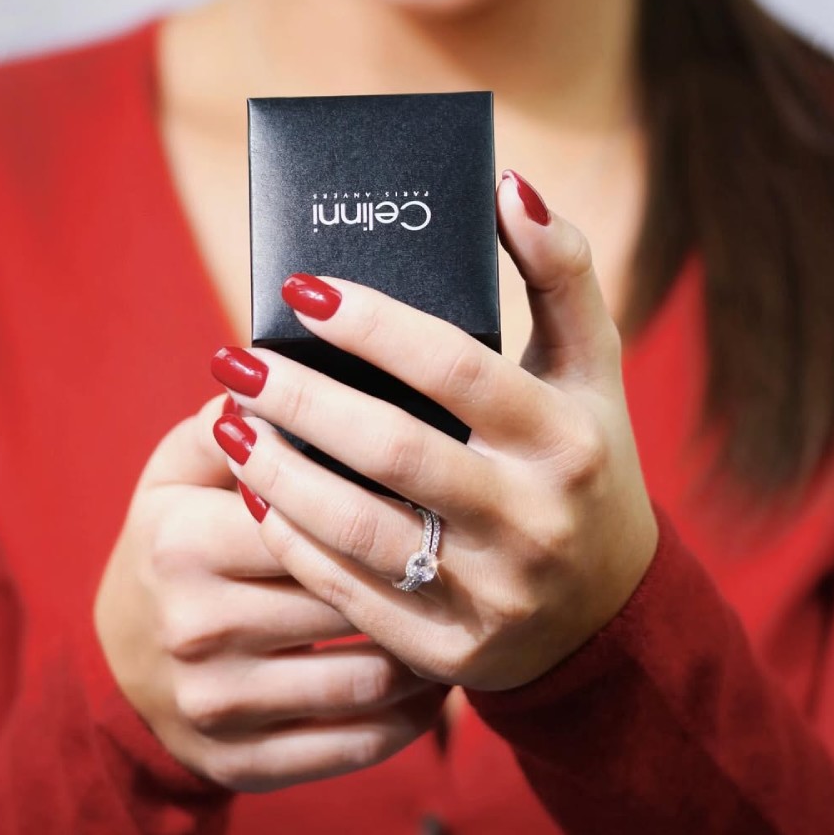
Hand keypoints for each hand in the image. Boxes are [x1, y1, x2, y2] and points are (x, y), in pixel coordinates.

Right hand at [94, 395, 446, 790]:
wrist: (119, 671)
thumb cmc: (167, 548)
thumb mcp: (172, 476)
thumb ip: (224, 424)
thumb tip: (287, 374)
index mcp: (183, 542)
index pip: (312, 513)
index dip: (384, 498)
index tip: (442, 486)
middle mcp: (198, 628)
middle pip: (350, 595)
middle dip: (418, 574)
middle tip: (476, 552)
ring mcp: (221, 706)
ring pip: (368, 678)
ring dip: (431, 651)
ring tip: (463, 617)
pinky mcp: (244, 764)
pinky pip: (357, 746)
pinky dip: (411, 719)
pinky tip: (436, 684)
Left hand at [210, 170, 658, 692]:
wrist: (605, 609)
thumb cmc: (585, 462)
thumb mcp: (593, 371)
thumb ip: (562, 274)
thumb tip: (508, 186)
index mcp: (569, 441)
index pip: (459, 369)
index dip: (375, 325)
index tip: (300, 290)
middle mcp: (535, 521)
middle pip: (394, 452)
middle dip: (300, 400)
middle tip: (233, 361)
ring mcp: (492, 594)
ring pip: (359, 529)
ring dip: (277, 473)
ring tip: (227, 423)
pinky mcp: (448, 648)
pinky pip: (349, 592)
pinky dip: (292, 541)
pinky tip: (255, 496)